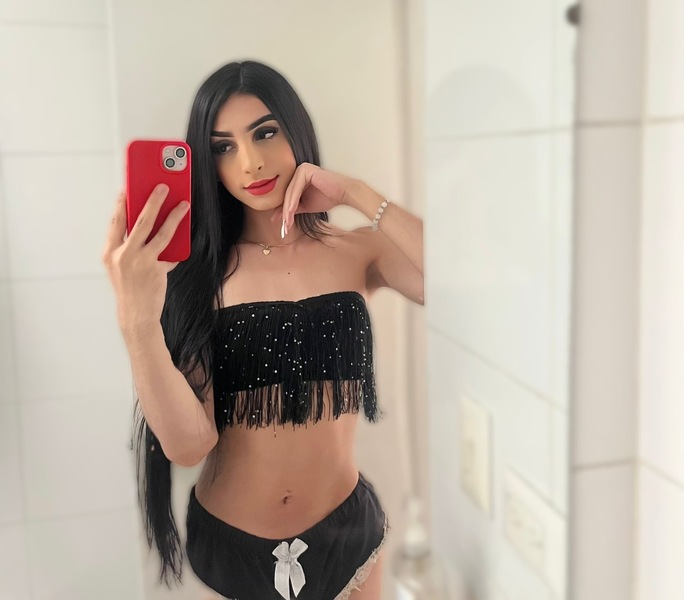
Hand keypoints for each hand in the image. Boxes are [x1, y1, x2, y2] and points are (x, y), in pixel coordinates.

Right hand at [101, 184, 189, 336]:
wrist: (136, 315)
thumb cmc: (130, 289)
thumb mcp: (122, 266)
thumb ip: (131, 247)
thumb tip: (151, 224)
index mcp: (109, 252)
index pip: (116, 221)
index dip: (123, 203)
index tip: (129, 188)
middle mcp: (123, 255)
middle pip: (140, 220)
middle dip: (152, 200)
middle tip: (162, 186)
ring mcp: (140, 261)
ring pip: (160, 232)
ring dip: (173, 215)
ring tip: (183, 204)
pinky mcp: (156, 269)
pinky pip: (171, 251)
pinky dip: (179, 242)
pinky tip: (185, 231)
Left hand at [270, 163, 355, 230]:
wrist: (344, 193)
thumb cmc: (328, 198)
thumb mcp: (305, 206)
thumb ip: (292, 209)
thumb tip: (276, 217)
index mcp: (297, 177)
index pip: (287, 196)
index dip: (284, 211)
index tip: (283, 225)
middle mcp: (298, 171)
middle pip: (287, 194)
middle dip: (285, 211)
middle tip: (284, 225)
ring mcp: (301, 169)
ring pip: (290, 192)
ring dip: (287, 208)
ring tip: (287, 222)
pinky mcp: (305, 170)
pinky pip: (296, 188)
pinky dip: (293, 201)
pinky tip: (291, 212)